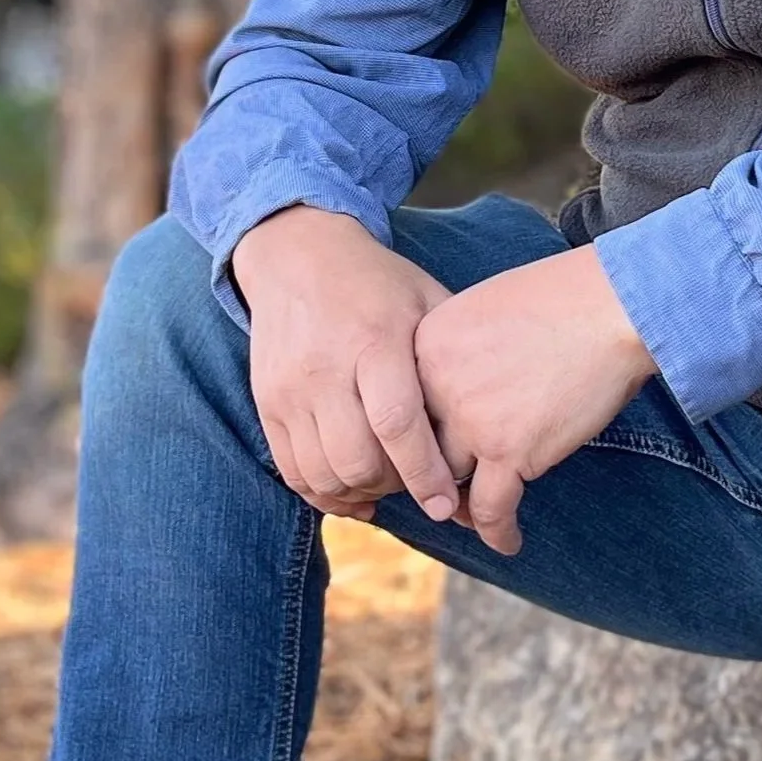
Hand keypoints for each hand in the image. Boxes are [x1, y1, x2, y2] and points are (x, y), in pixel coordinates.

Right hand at [234, 207, 459, 523]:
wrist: (297, 255)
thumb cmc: (376, 283)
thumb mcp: (423, 299)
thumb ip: (453, 352)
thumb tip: (493, 412)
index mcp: (375, 340)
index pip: (397, 424)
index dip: (424, 472)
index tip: (447, 504)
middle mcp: (326, 368)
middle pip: (357, 459)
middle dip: (394, 487)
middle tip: (418, 484)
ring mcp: (290, 389)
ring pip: (323, 474)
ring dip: (360, 493)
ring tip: (386, 483)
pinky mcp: (268, 403)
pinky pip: (292, 471)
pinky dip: (324, 493)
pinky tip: (352, 490)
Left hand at [413, 244, 654, 556]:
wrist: (607, 305)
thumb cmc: (562, 298)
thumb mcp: (483, 308)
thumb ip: (458, 351)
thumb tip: (458, 390)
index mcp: (425, 342)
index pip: (403, 404)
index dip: (419, 432)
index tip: (428, 451)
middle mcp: (435, 383)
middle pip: (421, 445)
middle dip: (432, 472)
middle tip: (445, 494)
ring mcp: (470, 420)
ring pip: (449, 481)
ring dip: (463, 505)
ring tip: (473, 520)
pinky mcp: (508, 451)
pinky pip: (491, 508)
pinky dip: (498, 531)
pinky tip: (507, 540)